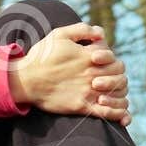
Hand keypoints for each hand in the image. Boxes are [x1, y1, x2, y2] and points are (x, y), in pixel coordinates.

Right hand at [5, 23, 129, 124]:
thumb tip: (101, 33)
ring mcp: (88, 91)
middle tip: (109, 81)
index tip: (103, 67)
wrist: (25, 80)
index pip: (115, 60)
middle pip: (120, 77)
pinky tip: (120, 116)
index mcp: (89, 56)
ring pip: (118, 95)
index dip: (113, 63)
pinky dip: (117, 114)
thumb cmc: (41, 56)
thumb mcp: (59, 35)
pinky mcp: (81, 106)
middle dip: (118, 78)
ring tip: (114, 96)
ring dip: (120, 95)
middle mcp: (92, 73)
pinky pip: (107, 113)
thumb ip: (82, 30)